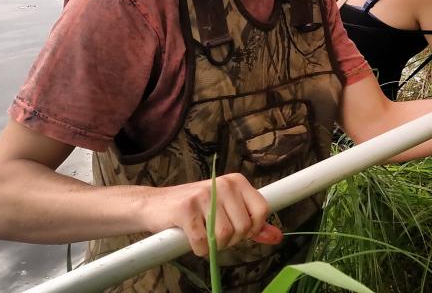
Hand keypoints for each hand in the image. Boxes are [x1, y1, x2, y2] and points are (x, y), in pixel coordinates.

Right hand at [139, 174, 281, 257]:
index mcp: (237, 181)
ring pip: (224, 236)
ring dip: (215, 246)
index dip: (253, 228)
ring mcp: (204, 195)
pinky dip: (199, 249)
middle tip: (216, 235)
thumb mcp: (227, 210)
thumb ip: (253, 224)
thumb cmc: (195, 209)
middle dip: (231, 240)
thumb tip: (277, 237)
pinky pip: (203, 243)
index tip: (240, 232)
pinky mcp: (186, 209)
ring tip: (205, 236)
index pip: (262, 210)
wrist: (154, 205)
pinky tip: (192, 239)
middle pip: (243, 227)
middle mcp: (223, 184)